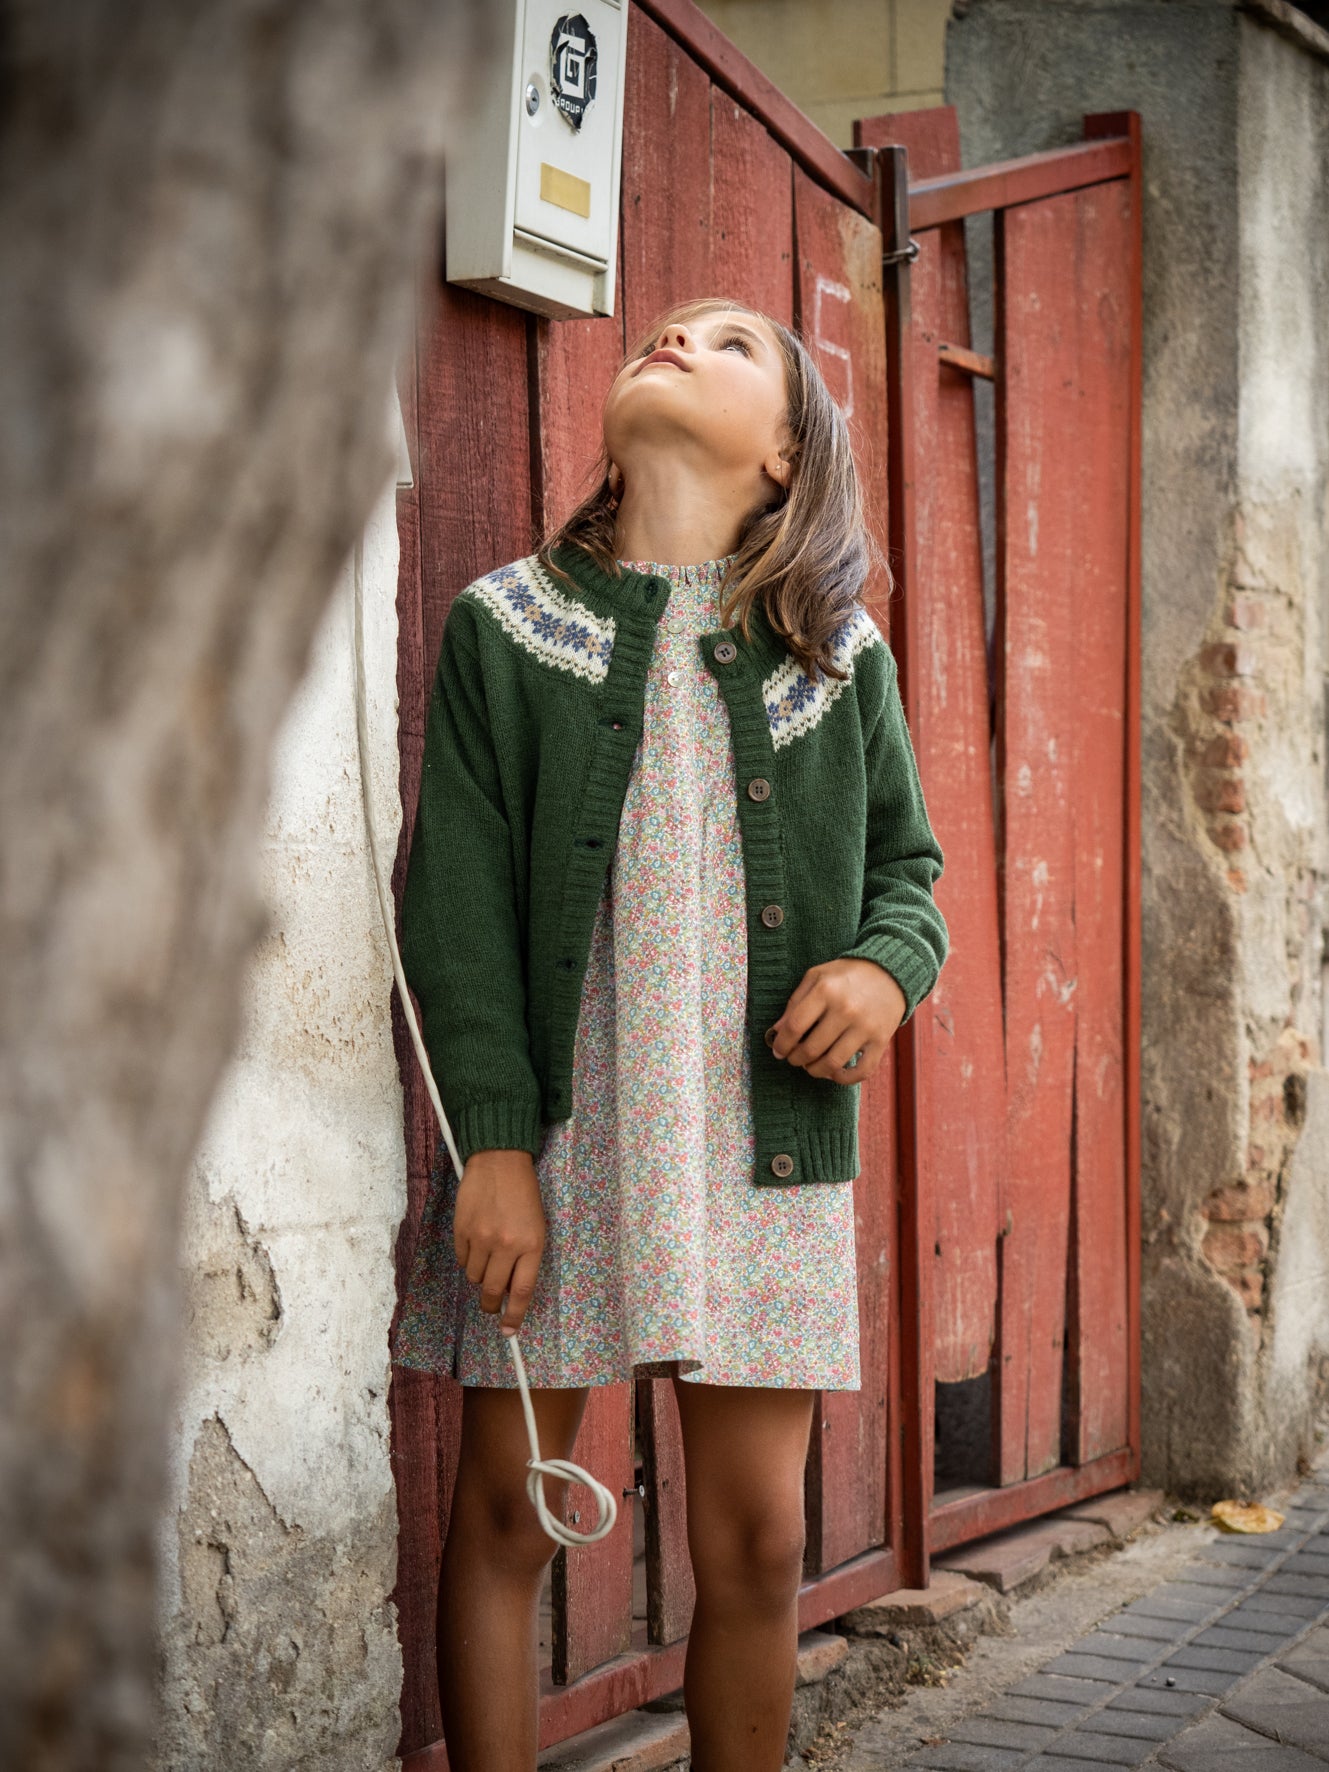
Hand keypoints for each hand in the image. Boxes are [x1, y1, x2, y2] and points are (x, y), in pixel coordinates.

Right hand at [453, 1149, 545, 1335]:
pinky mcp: (462, 1230)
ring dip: (480, 1276)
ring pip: (474, 1277)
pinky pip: (462, 1260)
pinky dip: (468, 1259)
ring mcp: (481, 1237)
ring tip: (488, 1256)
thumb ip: (525, 1258)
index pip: (522, 1291)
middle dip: (491, 1305)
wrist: (500, 1161)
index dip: (514, 1315)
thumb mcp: (536, 1227)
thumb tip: (509, 1292)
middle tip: (491, 1306)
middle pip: (493, 1291)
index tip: (508, 1331)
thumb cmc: (524, 1195)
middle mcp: (506, 1244)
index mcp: (532, 1244)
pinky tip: (476, 1241)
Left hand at [767, 958, 906, 1083]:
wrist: (889, 973)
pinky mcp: (881, 1041)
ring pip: (832, 1064)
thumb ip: (795, 1002)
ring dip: (815, 1070)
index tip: (778, 1050)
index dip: (782, 1044)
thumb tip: (776, 1031)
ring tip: (810, 1066)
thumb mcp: (817, 977)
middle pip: (811, 1049)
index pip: (795, 1027)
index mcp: (826, 991)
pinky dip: (844, 1079)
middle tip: (794, 1058)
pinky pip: (861, 1071)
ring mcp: (865, 1027)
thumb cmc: (847, 975)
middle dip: (796, 1059)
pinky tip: (834, 1072)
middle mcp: (846, 1010)